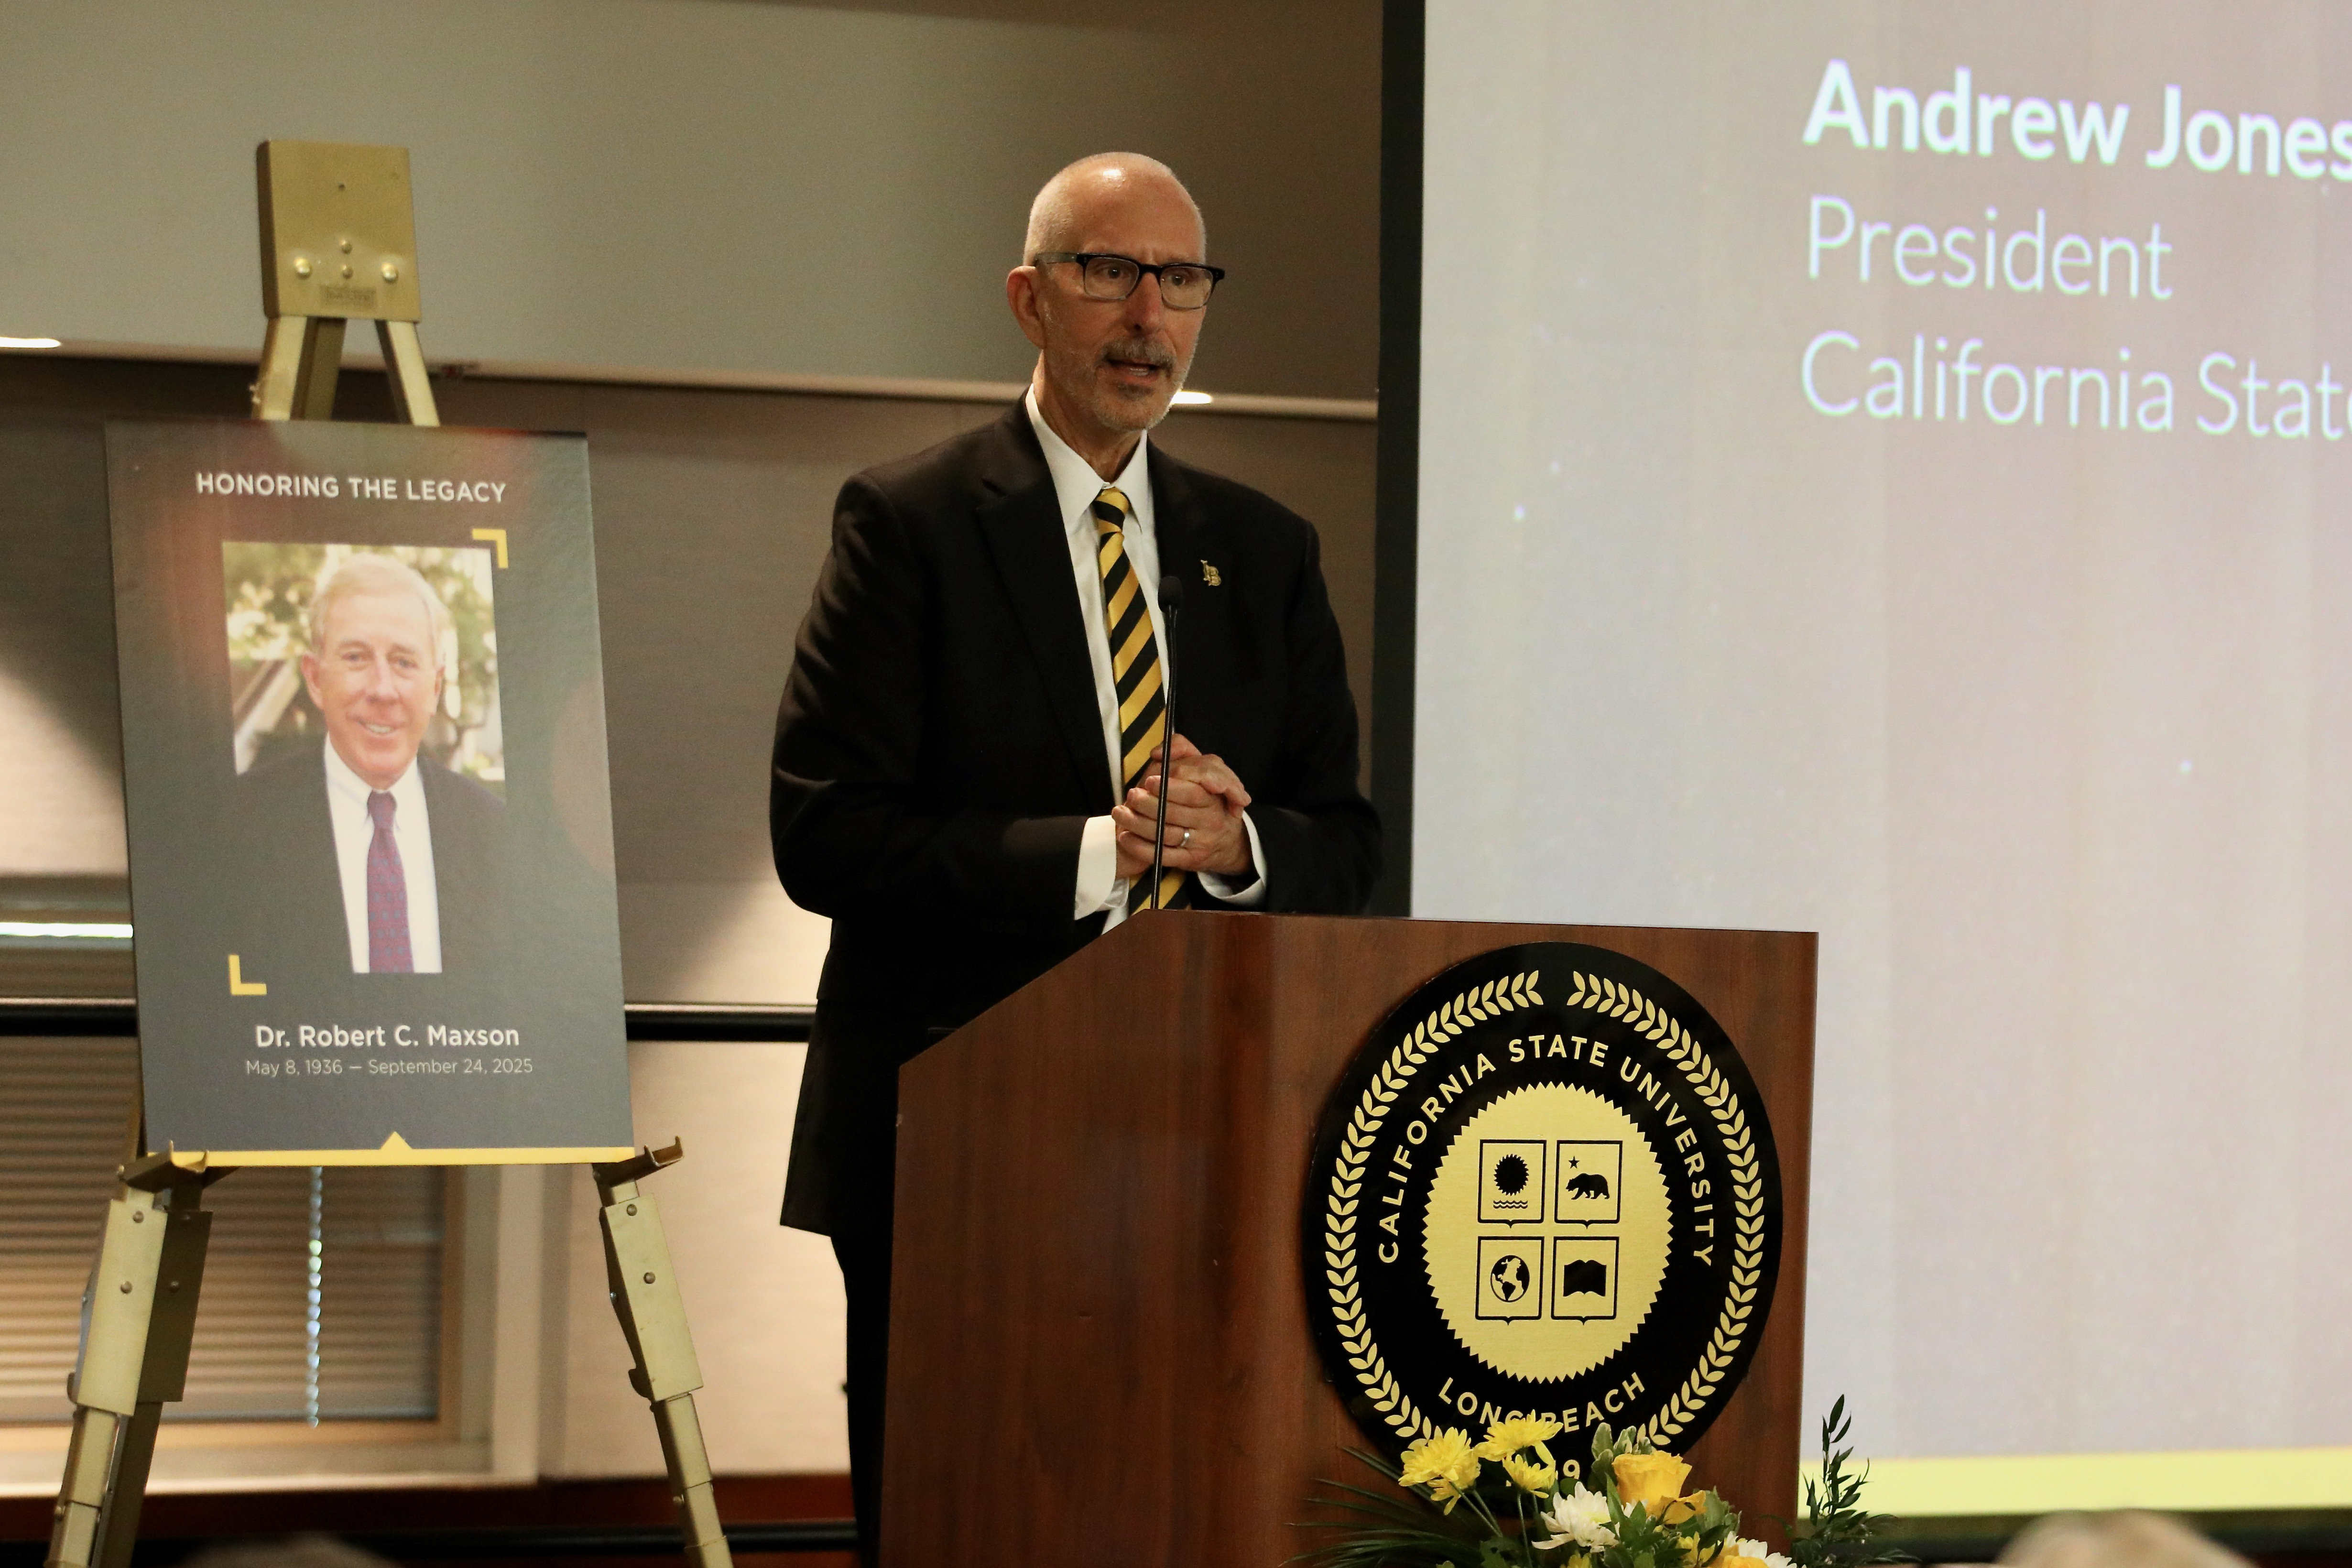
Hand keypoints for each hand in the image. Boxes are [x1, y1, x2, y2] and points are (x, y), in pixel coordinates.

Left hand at [1112, 733, 1253, 879]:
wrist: (1226, 841)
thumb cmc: (1207, 799)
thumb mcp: (1203, 769)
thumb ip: (1182, 750)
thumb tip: (1159, 752)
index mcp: (1214, 797)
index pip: (1194, 792)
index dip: (1170, 787)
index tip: (1148, 781)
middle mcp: (1211, 821)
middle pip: (1176, 813)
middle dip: (1150, 804)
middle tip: (1131, 795)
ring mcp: (1201, 843)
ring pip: (1166, 834)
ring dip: (1138, 824)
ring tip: (1118, 813)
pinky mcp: (1190, 861)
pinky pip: (1163, 856)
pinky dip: (1141, 848)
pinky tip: (1125, 836)